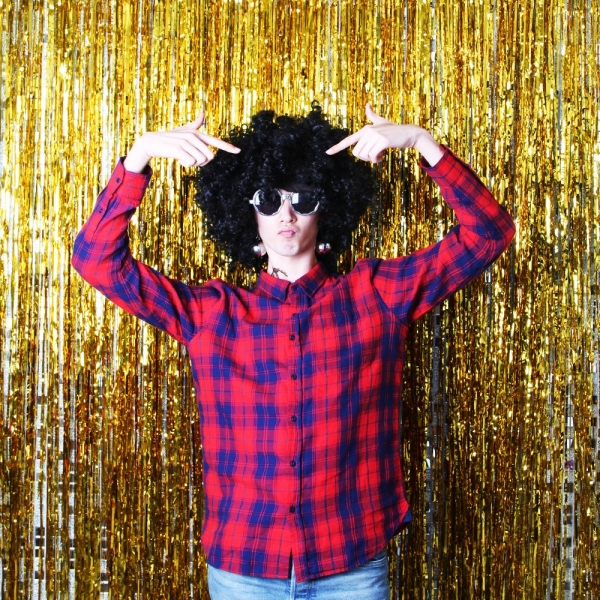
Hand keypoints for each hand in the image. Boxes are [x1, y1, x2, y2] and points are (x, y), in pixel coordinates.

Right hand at [124, 114, 240, 172]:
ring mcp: (187, 142)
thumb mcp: (184, 131)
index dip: (228, 147)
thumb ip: (195, 125)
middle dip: (202, 163)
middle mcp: (194, 136)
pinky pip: (191, 163)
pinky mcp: (179, 148)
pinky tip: (178, 159)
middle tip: (190, 159)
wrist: (153, 142)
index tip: (239, 151)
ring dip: (192, 164)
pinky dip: (185, 165)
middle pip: (210, 157)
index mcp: (198, 134)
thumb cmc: (170, 139)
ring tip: (182, 157)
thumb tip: (202, 113)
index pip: (216, 141)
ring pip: (200, 161)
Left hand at [326, 103, 443, 165]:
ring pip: (364, 156)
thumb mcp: (382, 123)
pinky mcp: (381, 140)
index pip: (348, 140)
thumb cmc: (395, 131)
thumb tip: (367, 104)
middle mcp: (367, 131)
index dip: (337, 147)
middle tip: (375, 157)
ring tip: (380, 155)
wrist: (410, 133)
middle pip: (357, 153)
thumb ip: (372, 115)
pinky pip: (372, 156)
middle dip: (365, 159)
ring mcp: (374, 135)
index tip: (327, 152)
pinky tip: (382, 157)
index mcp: (365, 129)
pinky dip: (377, 160)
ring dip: (372, 160)